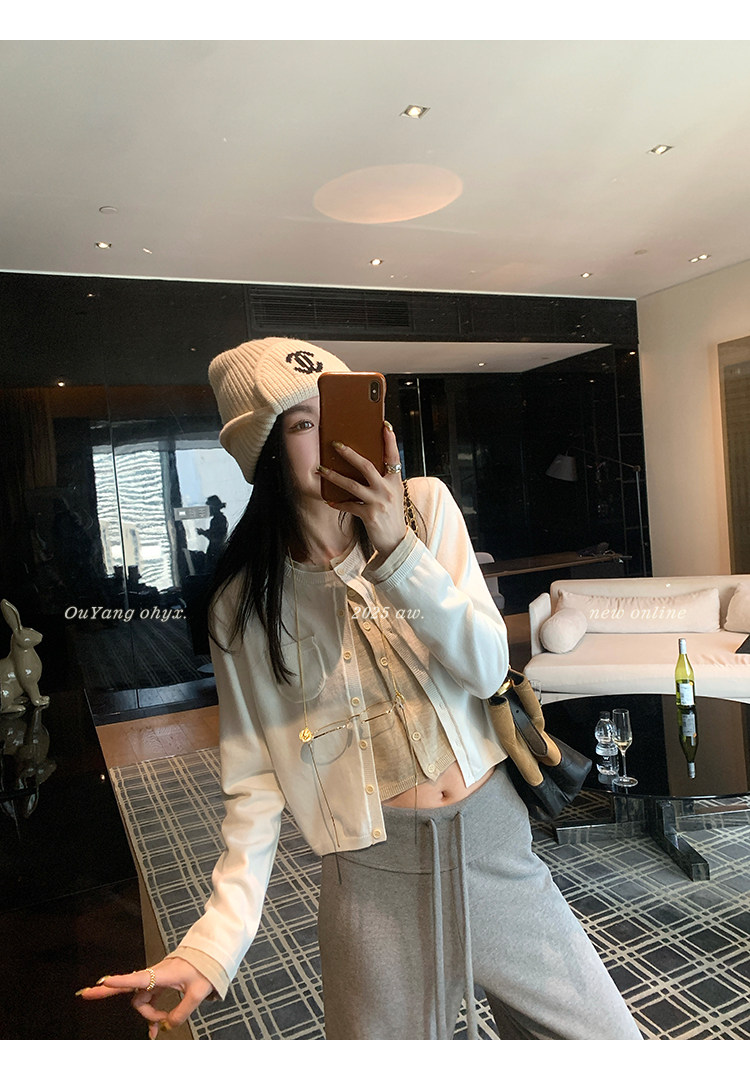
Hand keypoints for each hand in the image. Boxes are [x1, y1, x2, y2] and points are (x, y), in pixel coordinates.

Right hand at [76, 957, 213, 1038]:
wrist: (211, 955)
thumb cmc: (204, 967)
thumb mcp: (198, 992)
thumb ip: (182, 1011)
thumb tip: (168, 1025)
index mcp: (161, 974)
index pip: (137, 978)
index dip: (120, 980)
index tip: (104, 981)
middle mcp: (155, 976)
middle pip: (129, 988)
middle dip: (107, 991)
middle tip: (86, 994)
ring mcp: (157, 980)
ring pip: (142, 1001)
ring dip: (147, 1015)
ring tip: (155, 1029)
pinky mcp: (161, 984)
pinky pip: (150, 1002)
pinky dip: (152, 1014)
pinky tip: (155, 1028)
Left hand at [318, 422, 406, 558]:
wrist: (396, 542)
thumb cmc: (392, 516)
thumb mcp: (392, 494)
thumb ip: (382, 481)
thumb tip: (361, 467)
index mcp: (395, 481)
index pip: (393, 456)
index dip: (390, 441)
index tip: (384, 426)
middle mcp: (387, 489)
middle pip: (366, 466)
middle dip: (349, 454)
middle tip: (335, 444)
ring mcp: (378, 502)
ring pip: (351, 484)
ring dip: (334, 476)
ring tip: (321, 470)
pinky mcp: (369, 515)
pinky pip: (348, 505)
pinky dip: (337, 502)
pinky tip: (329, 500)